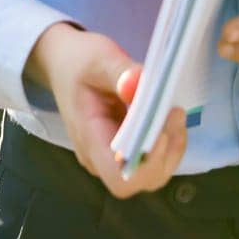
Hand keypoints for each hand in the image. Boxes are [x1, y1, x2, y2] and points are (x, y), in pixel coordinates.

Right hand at [24, 23, 187, 198]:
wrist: (64, 64)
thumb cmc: (78, 62)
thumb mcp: (98, 59)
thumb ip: (120, 72)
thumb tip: (140, 83)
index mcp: (89, 138)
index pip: (118, 177)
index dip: (145, 165)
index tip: (161, 132)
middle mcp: (99, 157)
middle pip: (139, 180)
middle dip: (165, 153)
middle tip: (174, 113)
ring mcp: (111, 157)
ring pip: (151, 174)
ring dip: (171, 148)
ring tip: (175, 113)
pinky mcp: (123, 150)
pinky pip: (152, 160)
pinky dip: (169, 144)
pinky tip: (171, 118)